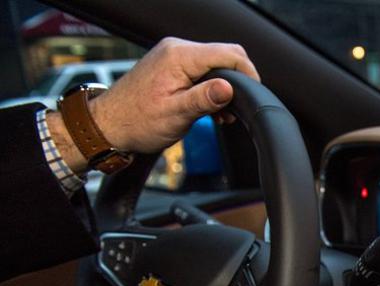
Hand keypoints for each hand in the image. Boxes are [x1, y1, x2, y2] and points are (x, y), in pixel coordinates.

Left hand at [46, 37, 258, 172]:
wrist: (108, 125)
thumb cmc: (136, 121)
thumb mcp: (176, 114)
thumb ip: (205, 99)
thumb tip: (229, 87)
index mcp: (179, 56)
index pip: (228, 53)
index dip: (247, 73)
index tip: (253, 93)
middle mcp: (176, 50)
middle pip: (224, 55)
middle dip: (237, 80)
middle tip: (237, 108)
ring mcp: (173, 56)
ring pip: (214, 64)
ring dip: (224, 87)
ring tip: (220, 114)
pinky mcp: (172, 66)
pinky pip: (202, 70)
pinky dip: (211, 88)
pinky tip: (210, 108)